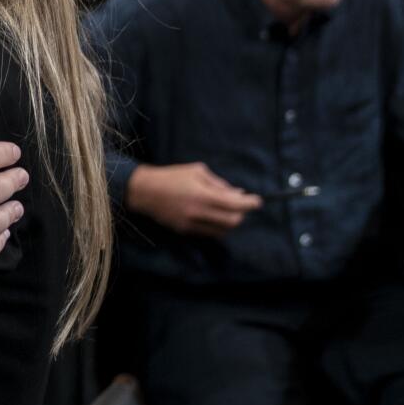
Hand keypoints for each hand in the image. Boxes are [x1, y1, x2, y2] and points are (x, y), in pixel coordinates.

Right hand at [126, 162, 262, 235]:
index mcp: (203, 195)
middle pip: (233, 222)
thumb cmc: (172, 176)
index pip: (235, 204)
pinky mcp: (186, 231)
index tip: (258, 201)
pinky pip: (210, 233)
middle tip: (241, 205)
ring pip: (223, 231)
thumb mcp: (198, 171)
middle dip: (241, 214)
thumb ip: (219, 184)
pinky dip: (217, 226)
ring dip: (230, 221)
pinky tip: (214, 215)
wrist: (145, 192)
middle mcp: (199, 212)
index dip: (250, 203)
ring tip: (226, 210)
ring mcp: (192, 224)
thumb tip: (238, 193)